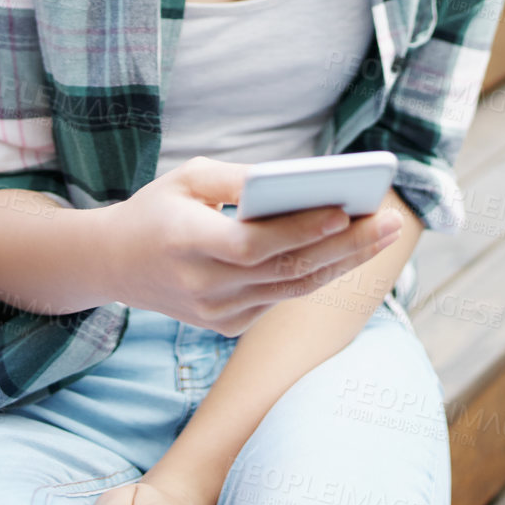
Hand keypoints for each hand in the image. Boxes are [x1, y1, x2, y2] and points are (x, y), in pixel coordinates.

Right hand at [95, 156, 403, 333]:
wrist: (113, 264)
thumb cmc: (157, 208)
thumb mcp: (188, 177)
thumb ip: (239, 179)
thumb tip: (299, 180)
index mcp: (186, 244)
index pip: (253, 245)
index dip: (299, 231)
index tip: (344, 209)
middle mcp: (202, 288)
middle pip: (286, 271)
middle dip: (345, 246)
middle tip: (390, 221)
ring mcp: (216, 314)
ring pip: (293, 289)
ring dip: (343, 262)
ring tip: (384, 233)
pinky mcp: (227, 326)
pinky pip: (281, 298)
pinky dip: (317, 274)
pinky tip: (350, 251)